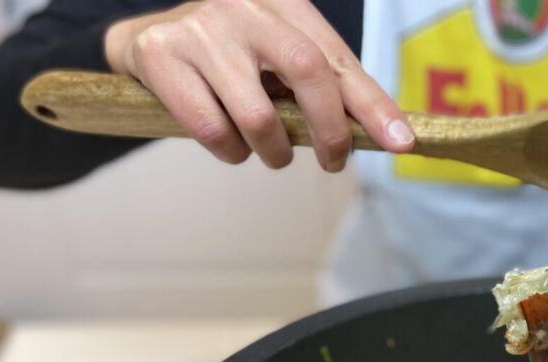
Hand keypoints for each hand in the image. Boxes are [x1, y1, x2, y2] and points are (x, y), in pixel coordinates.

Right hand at [104, 0, 413, 170]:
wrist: (146, 43)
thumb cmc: (230, 61)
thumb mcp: (279, 59)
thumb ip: (323, 85)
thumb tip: (380, 133)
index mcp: (285, 3)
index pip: (339, 59)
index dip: (374, 104)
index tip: (401, 142)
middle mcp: (245, 5)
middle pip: (307, 71)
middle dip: (329, 131)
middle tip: (331, 161)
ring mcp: (201, 28)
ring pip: (258, 115)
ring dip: (272, 151)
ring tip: (270, 154)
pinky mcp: (160, 54)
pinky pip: (211, 128)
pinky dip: (229, 152)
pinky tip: (231, 146)